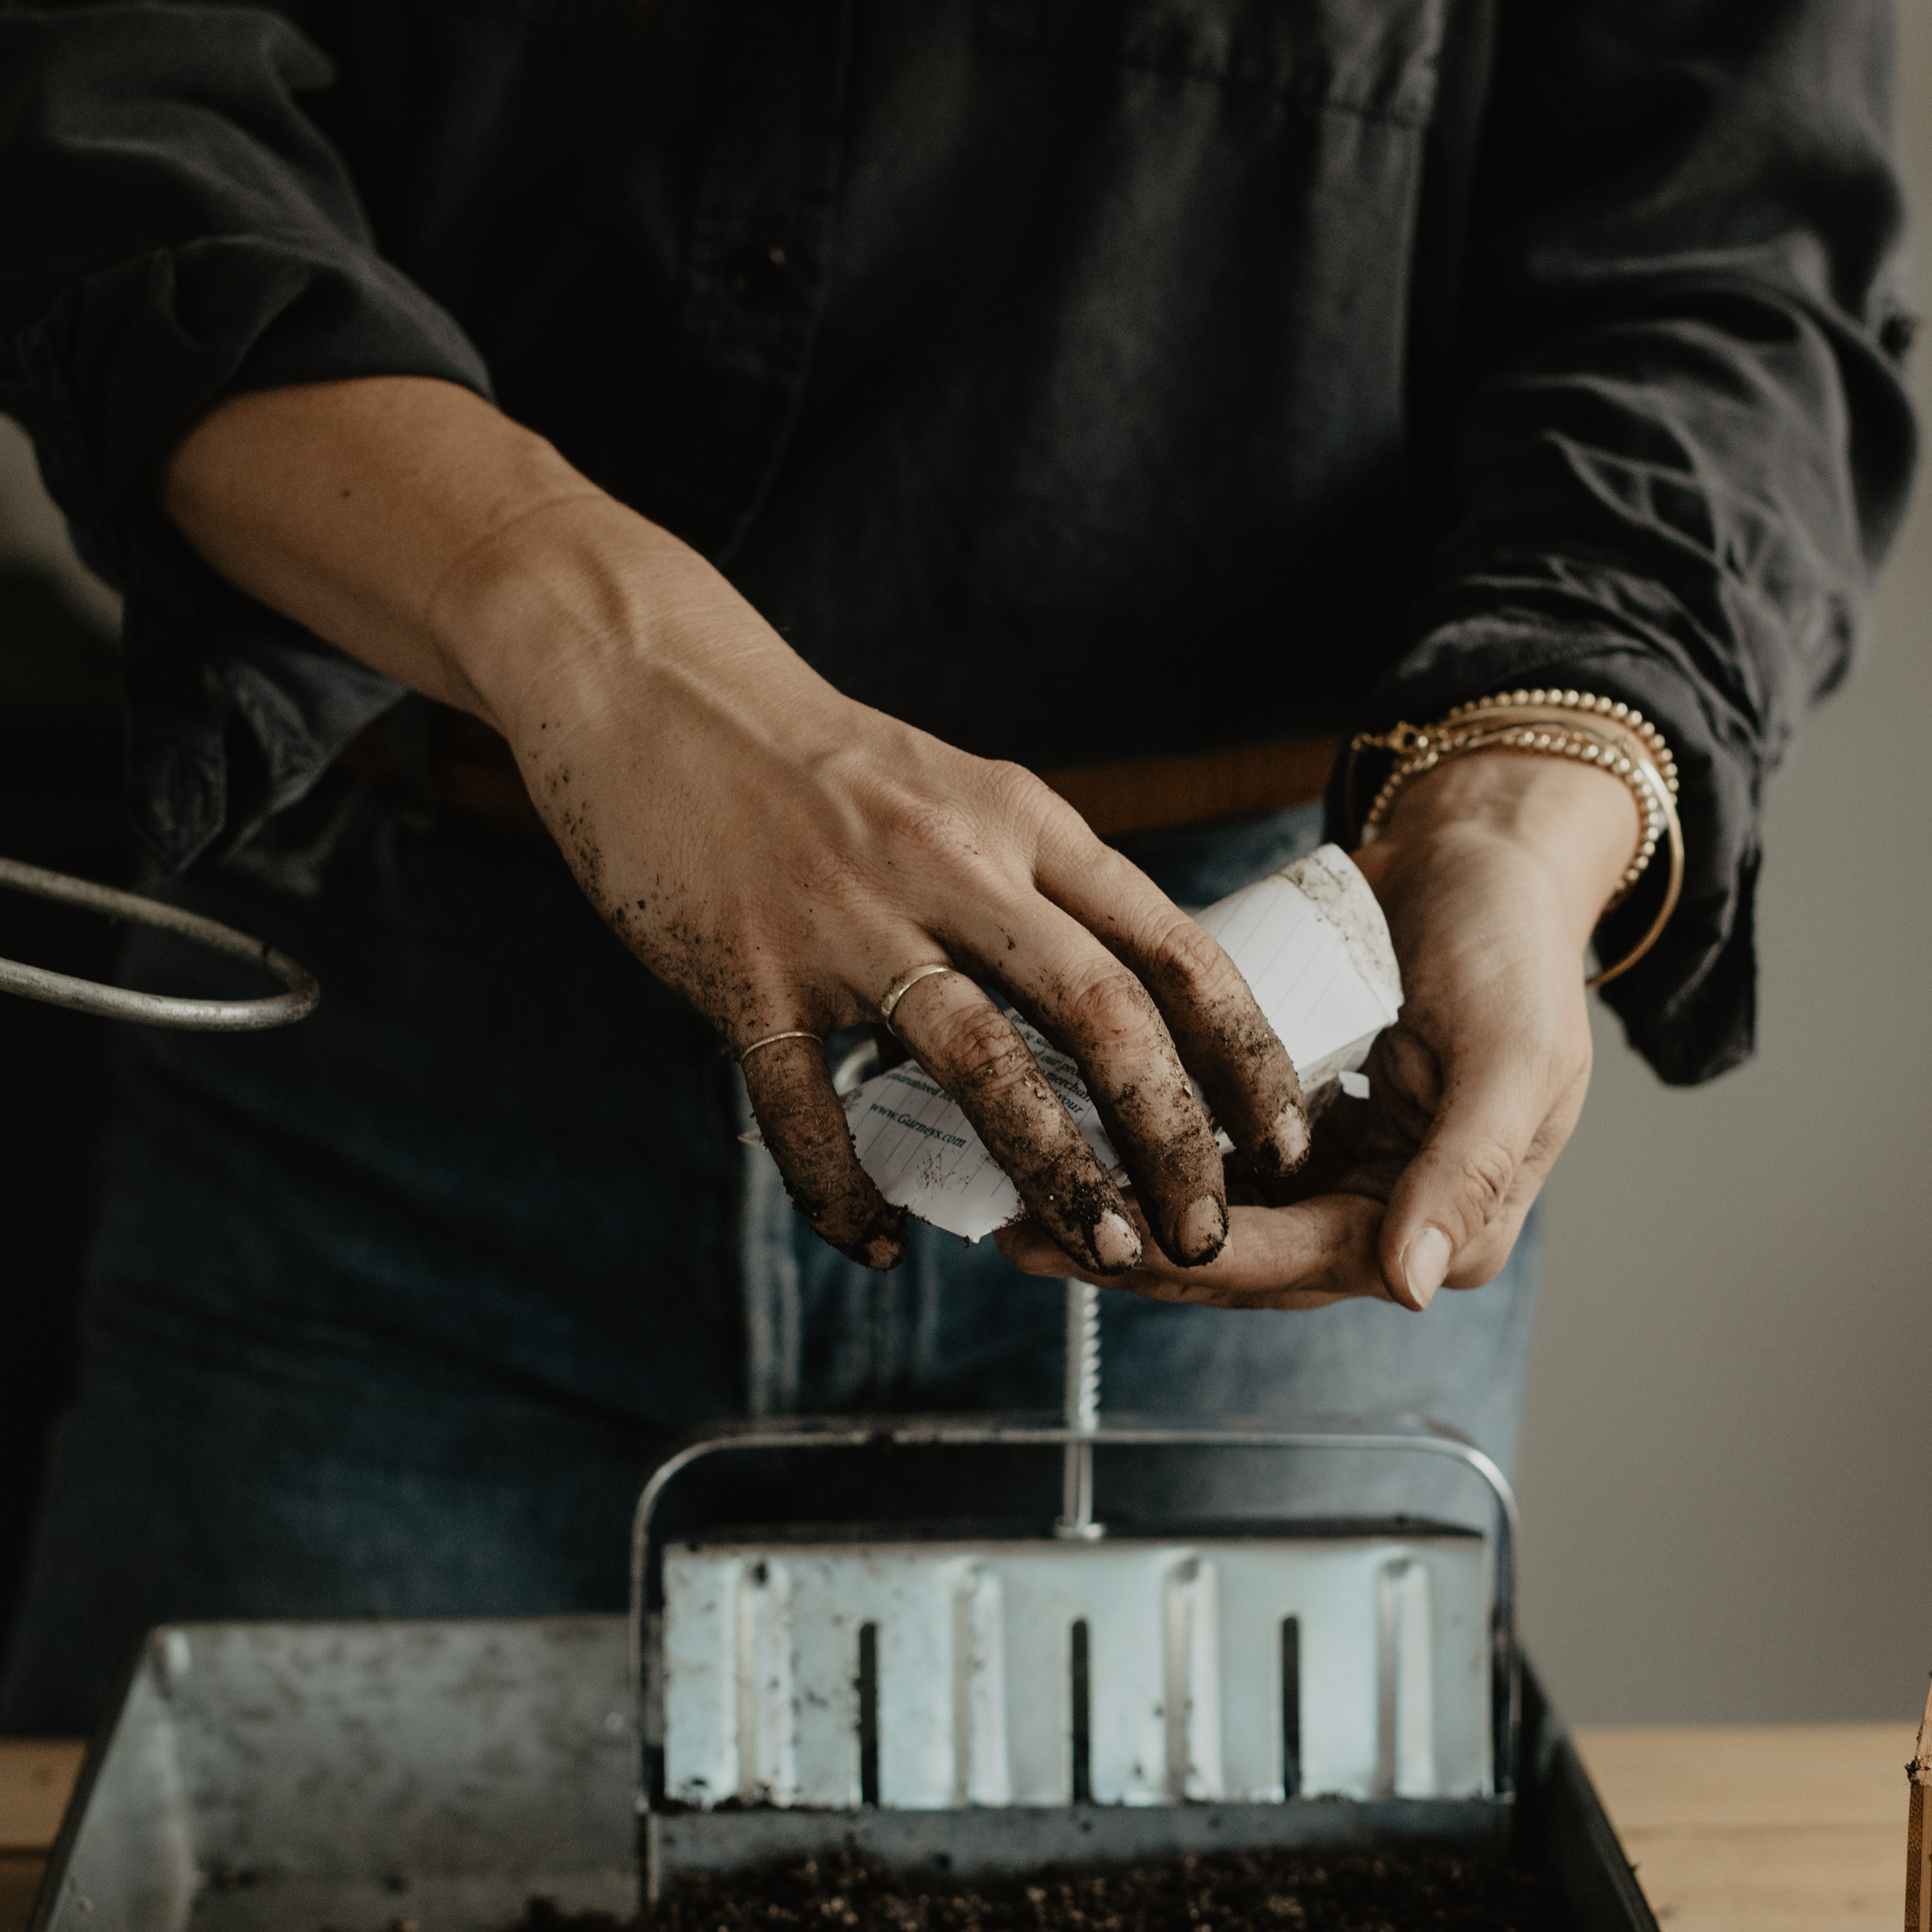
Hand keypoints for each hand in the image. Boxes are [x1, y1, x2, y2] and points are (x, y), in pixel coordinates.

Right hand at [164, 379, 1313, 1272]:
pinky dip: (849, 1192)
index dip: (1240, 1052)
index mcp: (1017, 822)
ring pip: (982, 1061)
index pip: (1168, 942)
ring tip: (1099, 1247)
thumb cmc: (811, 762)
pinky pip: (809, 1112)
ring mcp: (847, 923)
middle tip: (1204, 1230)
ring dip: (1052, 1168)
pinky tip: (880, 1243)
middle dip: (1172, 1135)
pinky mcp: (745, 973)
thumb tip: (1120, 1006)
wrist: (648, 685)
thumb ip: (1034, 884)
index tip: (1283, 1137)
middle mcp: (951, 867)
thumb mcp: (956, 791)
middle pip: (1103, 1010)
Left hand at [996, 746, 1633, 1310]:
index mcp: (1448, 1227)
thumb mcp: (1514, 1055)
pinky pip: (1213, 1162)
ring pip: (1217, 1220)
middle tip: (1027, 1235)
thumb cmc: (1514, 946)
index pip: (1305, 1262)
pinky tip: (1072, 1145)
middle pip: (1245, 1259)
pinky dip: (1146, 1160)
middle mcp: (1387, 1217)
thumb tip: (1411, 1282)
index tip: (1105, 1243)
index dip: (1201, 1259)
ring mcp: (1336, 1174)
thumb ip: (1466, 1171)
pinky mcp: (1294, 1130)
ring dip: (1129, 1213)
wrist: (1485, 856)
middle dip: (1138, 1251)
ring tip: (1022, 1205)